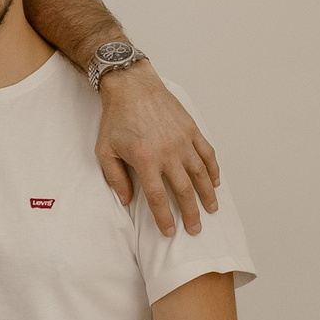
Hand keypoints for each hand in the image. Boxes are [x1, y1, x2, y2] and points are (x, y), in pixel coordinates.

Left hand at [95, 62, 219, 236]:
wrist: (132, 86)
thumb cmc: (116, 119)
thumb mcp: (104, 150)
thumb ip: (115, 178)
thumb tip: (126, 201)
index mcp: (145, 160)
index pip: (158, 197)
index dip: (164, 218)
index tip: (169, 232)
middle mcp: (168, 152)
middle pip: (184, 190)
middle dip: (190, 213)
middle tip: (195, 229)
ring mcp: (183, 140)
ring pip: (201, 174)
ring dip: (208, 194)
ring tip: (211, 209)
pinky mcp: (191, 129)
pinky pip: (207, 153)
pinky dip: (213, 169)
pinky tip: (215, 182)